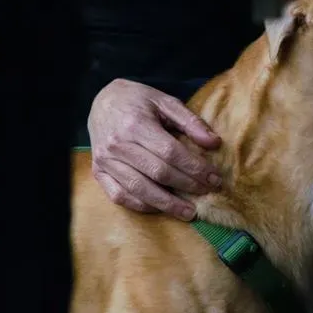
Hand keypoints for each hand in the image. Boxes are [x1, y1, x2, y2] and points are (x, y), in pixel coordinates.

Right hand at [87, 79, 222, 219]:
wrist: (102, 101)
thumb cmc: (138, 101)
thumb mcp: (165, 101)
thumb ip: (191, 121)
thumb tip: (214, 143)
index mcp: (136, 124)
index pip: (171, 152)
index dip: (195, 168)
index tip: (214, 178)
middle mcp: (117, 145)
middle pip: (158, 173)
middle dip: (187, 186)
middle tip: (208, 192)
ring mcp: (105, 161)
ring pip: (139, 189)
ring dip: (166, 204)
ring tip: (188, 212)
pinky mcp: (98, 173)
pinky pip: (120, 196)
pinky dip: (141, 206)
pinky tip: (160, 208)